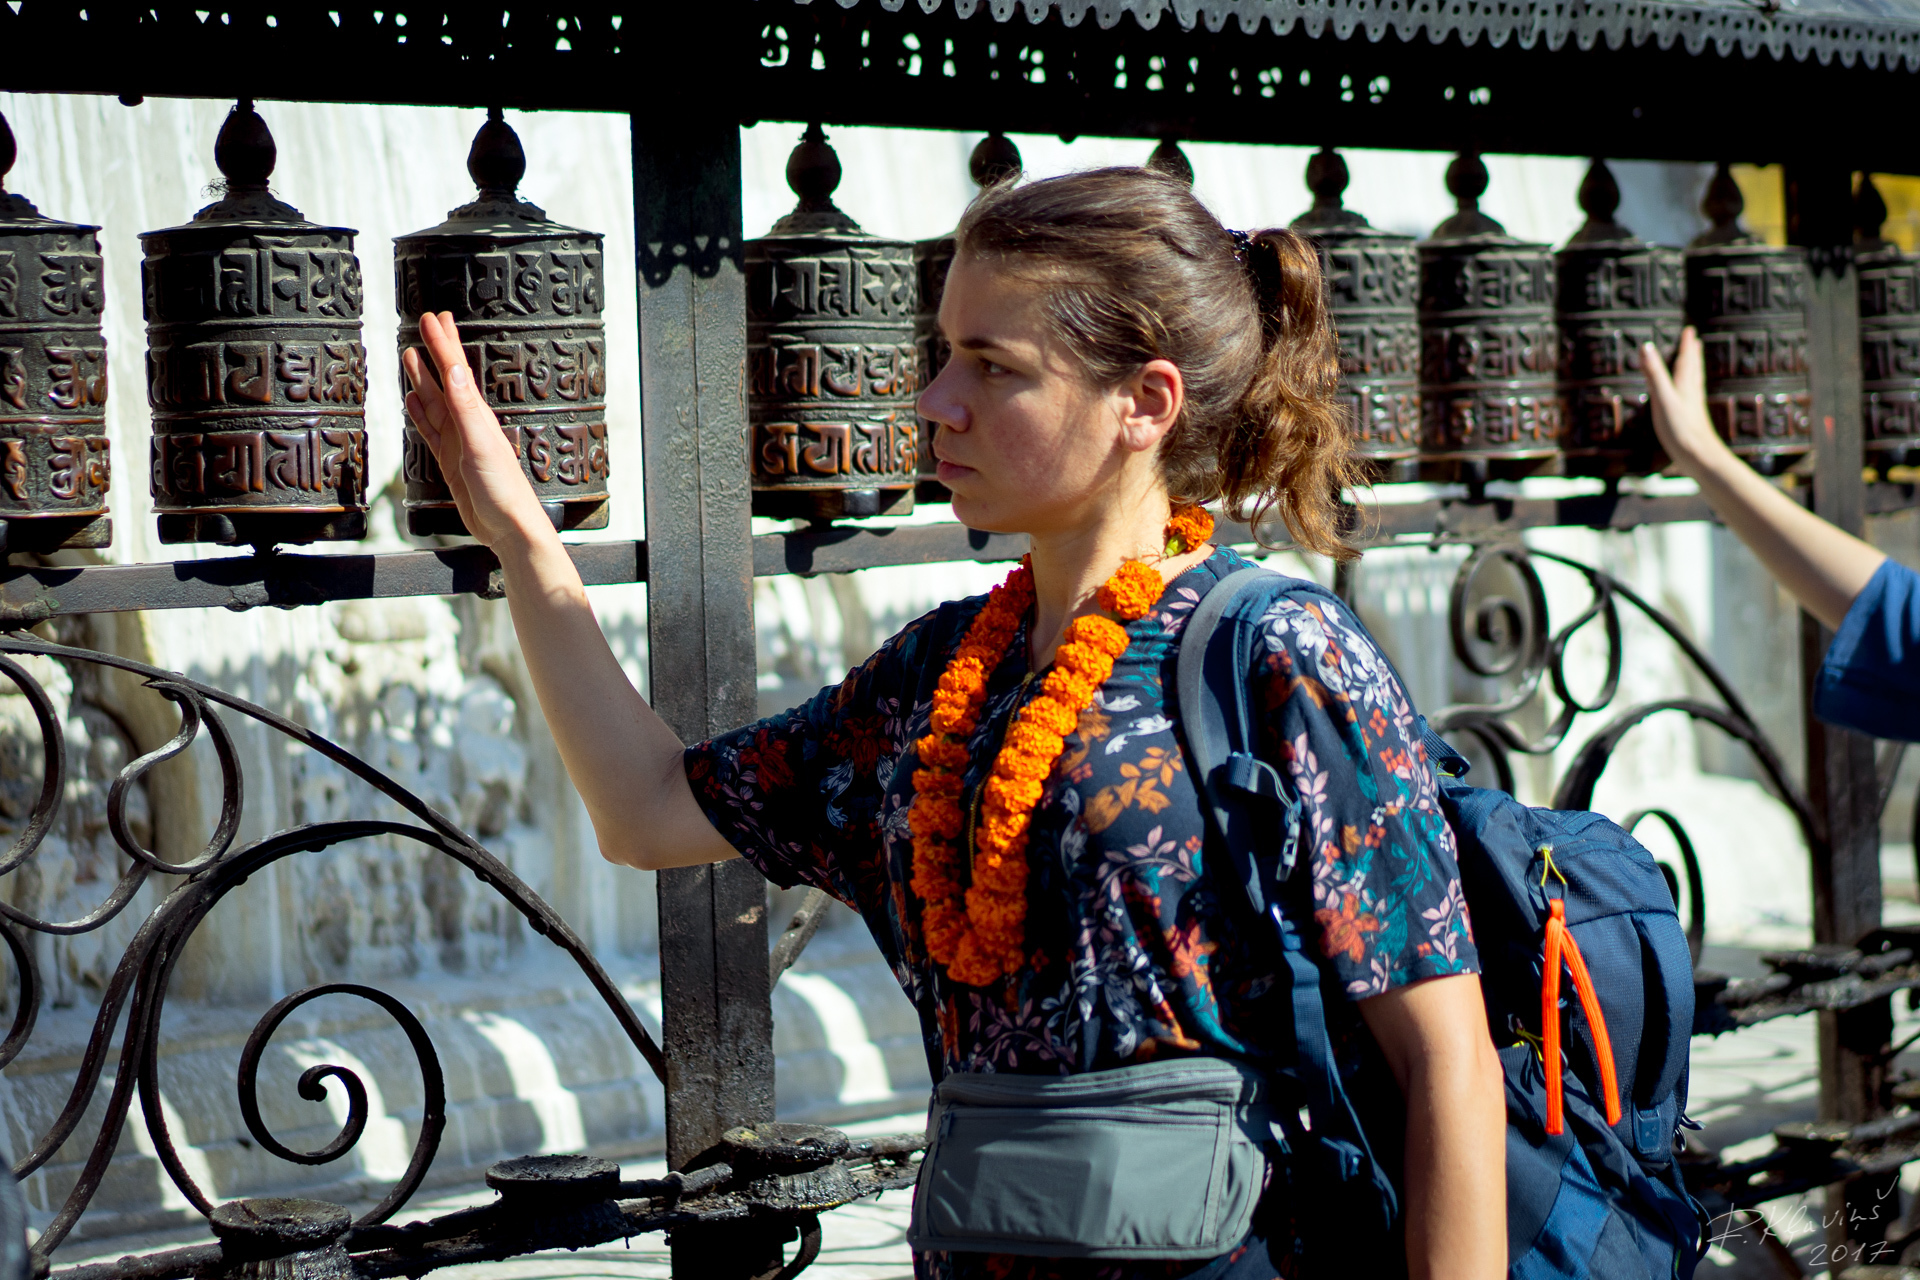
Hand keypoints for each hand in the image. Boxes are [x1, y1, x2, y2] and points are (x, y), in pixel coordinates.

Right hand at [402, 311, 550, 549]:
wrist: (508, 527)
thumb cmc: (501, 489)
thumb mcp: (480, 444)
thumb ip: (465, 407)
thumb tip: (454, 370)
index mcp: (476, 415)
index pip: (455, 370)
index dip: (442, 343)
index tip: (432, 316)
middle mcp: (467, 423)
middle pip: (445, 379)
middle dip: (436, 350)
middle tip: (426, 322)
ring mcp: (458, 442)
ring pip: (435, 402)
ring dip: (423, 379)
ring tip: (410, 354)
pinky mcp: (450, 462)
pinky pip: (431, 431)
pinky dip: (420, 414)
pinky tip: (412, 401)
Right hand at [1641, 327, 1732, 479]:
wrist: (1699, 456)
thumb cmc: (1681, 429)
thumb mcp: (1663, 398)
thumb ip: (1654, 373)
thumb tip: (1646, 346)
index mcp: (1685, 386)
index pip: (1686, 360)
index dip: (1687, 345)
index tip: (1689, 330)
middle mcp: (1692, 394)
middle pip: (1693, 369)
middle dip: (1693, 355)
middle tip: (1695, 342)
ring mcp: (1693, 407)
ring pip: (1694, 382)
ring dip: (1694, 370)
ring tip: (1694, 363)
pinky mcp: (1692, 420)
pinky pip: (1691, 397)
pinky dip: (1690, 389)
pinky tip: (1689, 396)